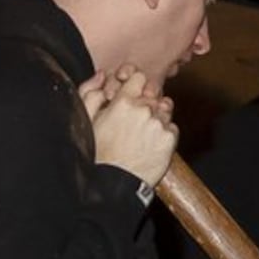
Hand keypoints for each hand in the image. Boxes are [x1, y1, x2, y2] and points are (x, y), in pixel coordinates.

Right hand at [88, 67, 178, 188]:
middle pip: (154, 94)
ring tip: (143, 132)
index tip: (133, 92)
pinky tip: (150, 143)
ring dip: (156, 116)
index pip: (139, 77)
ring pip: (165, 109)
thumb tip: (102, 75)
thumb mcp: (86, 119)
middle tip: (136, 118)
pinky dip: (164, 132)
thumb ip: (91, 93)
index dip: (136, 84)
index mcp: (123, 102)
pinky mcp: (170, 140)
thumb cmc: (97, 153)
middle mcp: (144, 110)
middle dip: (146, 102)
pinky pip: (172, 127)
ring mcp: (159, 125)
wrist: (114, 182)